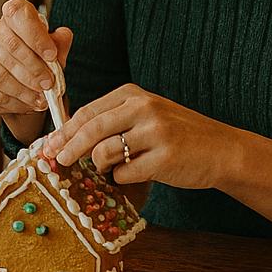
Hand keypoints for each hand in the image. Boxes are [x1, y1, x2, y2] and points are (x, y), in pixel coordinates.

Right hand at [0, 0, 73, 142]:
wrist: (24, 82)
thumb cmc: (40, 60)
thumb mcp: (54, 50)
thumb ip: (59, 44)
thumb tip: (63, 35)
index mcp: (12, 17)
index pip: (17, 15)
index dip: (35, 35)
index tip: (51, 55)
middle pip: (10, 47)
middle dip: (33, 70)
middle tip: (48, 85)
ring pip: (0, 75)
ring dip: (24, 91)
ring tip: (40, 99)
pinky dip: (13, 102)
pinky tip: (27, 104)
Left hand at [41, 84, 239, 189]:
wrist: (223, 150)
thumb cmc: (176, 135)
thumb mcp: (144, 115)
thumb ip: (111, 120)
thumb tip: (66, 138)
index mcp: (133, 94)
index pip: (87, 112)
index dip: (64, 131)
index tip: (48, 145)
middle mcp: (144, 108)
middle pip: (91, 129)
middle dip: (68, 148)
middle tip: (56, 161)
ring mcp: (156, 133)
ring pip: (105, 152)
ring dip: (101, 165)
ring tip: (112, 166)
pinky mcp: (165, 158)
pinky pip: (125, 173)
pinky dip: (123, 178)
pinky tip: (137, 172)